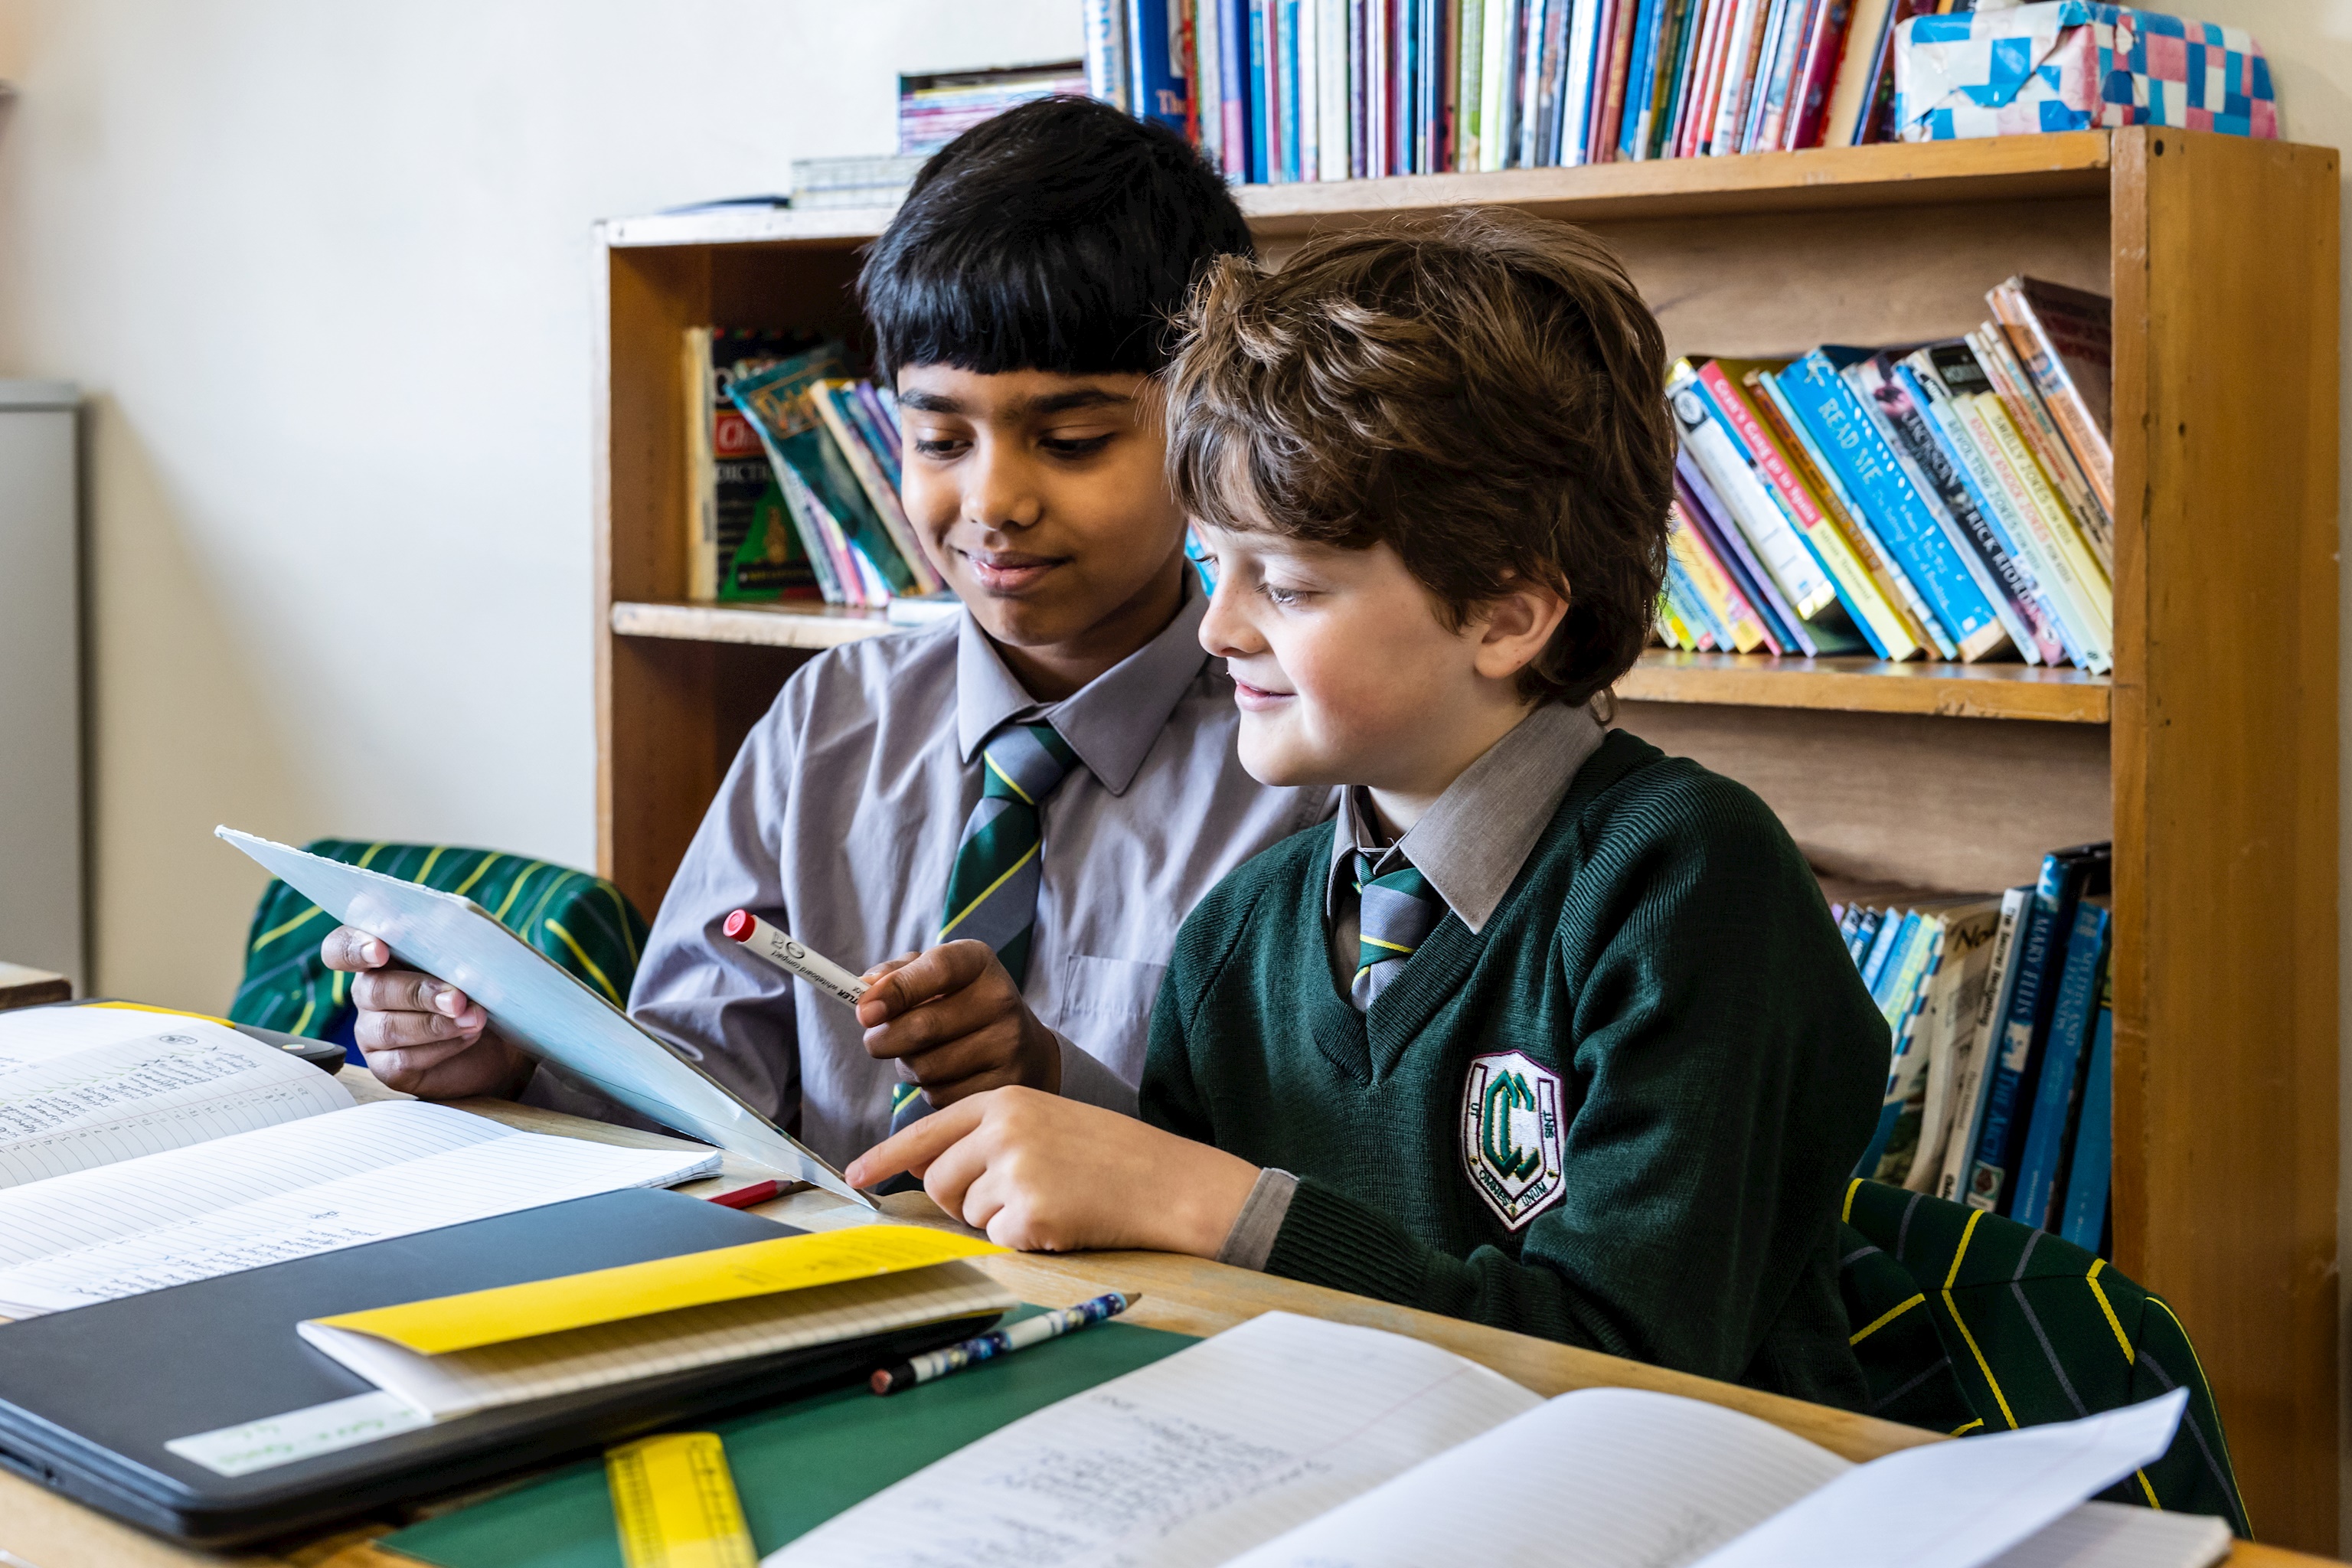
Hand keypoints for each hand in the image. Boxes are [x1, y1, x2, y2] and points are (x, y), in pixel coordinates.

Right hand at [320, 925, 533, 1099]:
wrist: (506, 1032)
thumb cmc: (482, 982)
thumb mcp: (473, 951)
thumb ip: (452, 935)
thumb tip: (444, 926)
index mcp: (379, 955)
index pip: (341, 948)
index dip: (353, 948)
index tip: (381, 951)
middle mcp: (369, 992)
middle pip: (373, 990)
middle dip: (419, 993)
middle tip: (458, 999)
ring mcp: (373, 1032)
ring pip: (388, 1028)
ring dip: (435, 1024)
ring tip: (475, 1019)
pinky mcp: (388, 1066)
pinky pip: (402, 1059)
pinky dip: (440, 1048)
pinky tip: (468, 1036)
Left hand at [844, 1087, 1260, 1254]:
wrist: (1168, 1182)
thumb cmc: (1110, 1156)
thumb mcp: (1047, 1122)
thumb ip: (990, 1136)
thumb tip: (927, 1171)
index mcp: (1005, 1099)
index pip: (926, 1130)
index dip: (885, 1158)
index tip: (856, 1177)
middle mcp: (1002, 1130)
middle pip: (938, 1181)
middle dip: (961, 1200)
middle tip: (1016, 1196)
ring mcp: (1014, 1172)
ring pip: (966, 1214)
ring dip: (999, 1219)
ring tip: (1052, 1200)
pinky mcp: (1029, 1215)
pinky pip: (998, 1240)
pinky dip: (1024, 1240)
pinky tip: (1062, 1220)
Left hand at [854, 940, 1061, 1107]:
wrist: (1024, 1046)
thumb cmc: (962, 1004)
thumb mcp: (935, 976)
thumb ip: (896, 975)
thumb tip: (864, 990)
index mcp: (978, 961)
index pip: (936, 969)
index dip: (896, 990)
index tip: (863, 1011)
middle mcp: (1000, 999)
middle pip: (923, 1027)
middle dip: (884, 1039)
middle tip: (874, 1041)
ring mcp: (1007, 1045)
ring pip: (926, 1068)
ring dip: (908, 1066)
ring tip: (922, 1054)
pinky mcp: (1004, 1085)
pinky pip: (941, 1096)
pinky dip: (929, 1090)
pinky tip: (946, 1075)